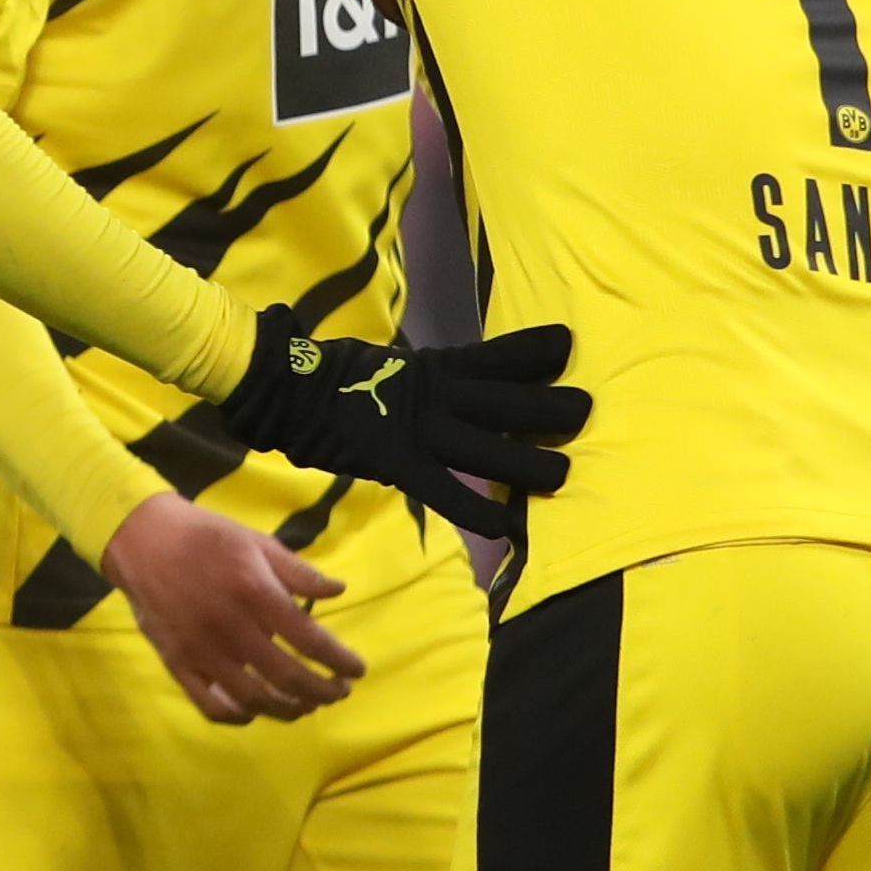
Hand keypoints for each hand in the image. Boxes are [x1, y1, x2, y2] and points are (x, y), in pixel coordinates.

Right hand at [104, 492, 363, 724]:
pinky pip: (211, 706)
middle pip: (286, 677)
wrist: (142, 540)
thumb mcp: (257, 542)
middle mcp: (231, 628)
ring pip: (254, 699)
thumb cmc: (206, 537)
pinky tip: (256, 710)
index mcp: (255, 593)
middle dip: (321, 691)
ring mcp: (202, 652)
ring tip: (306, 705)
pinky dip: (239, 716)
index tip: (356, 671)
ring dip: (288, 709)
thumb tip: (338, 591)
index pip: (309, 639)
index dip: (338, 660)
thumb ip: (298, 571)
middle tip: (337, 693)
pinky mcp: (178, 665)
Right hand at [214, 313, 587, 542]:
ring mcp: (417, 427)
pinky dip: (478, 508)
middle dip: (548, 405)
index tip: (568, 343)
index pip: (494, 354)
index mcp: (434, 366)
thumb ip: (427, 376)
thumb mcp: (392, 365)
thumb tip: (451, 380)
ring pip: (486, 445)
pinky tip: (506, 526)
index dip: (533, 349)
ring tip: (564, 473)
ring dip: (527, 461)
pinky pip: (446, 490)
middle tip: (587, 409)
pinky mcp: (397, 460)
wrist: (282, 386)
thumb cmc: (335, 378)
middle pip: (504, 398)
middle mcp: (435, 393)